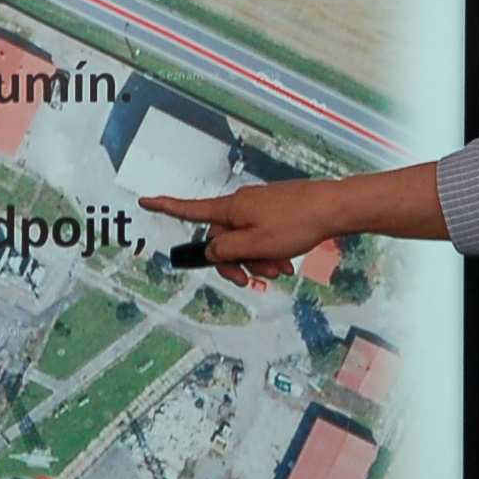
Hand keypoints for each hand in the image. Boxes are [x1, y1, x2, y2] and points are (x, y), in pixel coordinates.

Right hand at [138, 181, 341, 284]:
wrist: (333, 208)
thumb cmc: (297, 222)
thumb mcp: (255, 245)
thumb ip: (226, 251)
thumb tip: (211, 251)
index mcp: (230, 209)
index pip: (190, 209)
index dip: (166, 207)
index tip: (146, 200)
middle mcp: (241, 205)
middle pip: (223, 238)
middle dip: (236, 261)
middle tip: (252, 278)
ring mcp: (259, 208)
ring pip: (246, 241)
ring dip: (258, 260)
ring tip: (279, 269)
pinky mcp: (275, 212)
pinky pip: (263, 236)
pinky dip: (270, 252)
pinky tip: (286, 261)